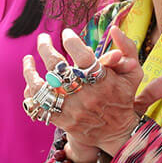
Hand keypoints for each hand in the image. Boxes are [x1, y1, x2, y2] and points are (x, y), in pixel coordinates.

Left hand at [23, 28, 161, 157]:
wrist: (116, 133)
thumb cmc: (123, 97)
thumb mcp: (132, 73)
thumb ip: (127, 48)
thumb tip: (114, 29)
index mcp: (103, 82)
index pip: (83, 56)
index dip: (72, 42)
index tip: (66, 33)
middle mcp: (85, 96)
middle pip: (57, 68)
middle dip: (45, 48)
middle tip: (43, 39)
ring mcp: (71, 110)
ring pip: (41, 88)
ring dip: (30, 71)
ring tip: (28, 59)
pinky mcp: (62, 121)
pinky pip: (39, 105)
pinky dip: (31, 92)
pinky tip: (31, 81)